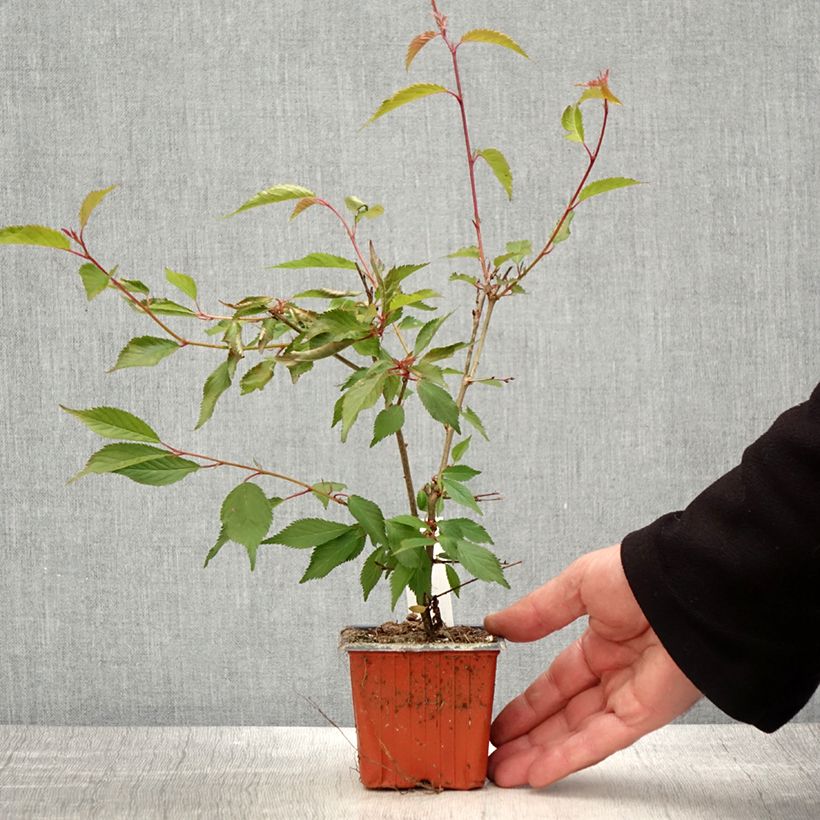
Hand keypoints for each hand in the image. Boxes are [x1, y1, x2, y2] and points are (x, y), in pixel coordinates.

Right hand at [484, 543, 701, 787]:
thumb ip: (536, 612)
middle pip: (564, 715)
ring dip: (542, 754)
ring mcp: (632, 696)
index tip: (500, 720)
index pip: (556, 681)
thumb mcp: (577, 585)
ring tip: (506, 772)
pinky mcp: (647, 713)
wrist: (688, 585)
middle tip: (495, 756)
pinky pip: (603, 739)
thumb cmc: (640, 574)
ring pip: (579, 734)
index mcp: (602, 641)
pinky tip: (541, 770)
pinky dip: (571, 756)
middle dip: (528, 737)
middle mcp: (616, 673)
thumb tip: (496, 624)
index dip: (527, 704)